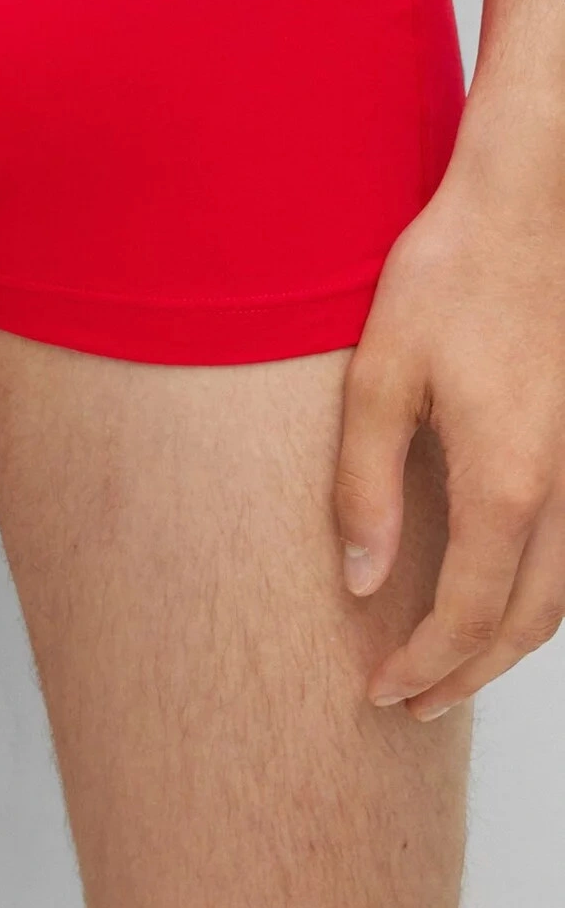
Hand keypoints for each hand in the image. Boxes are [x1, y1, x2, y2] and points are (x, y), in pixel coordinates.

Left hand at [335, 111, 564, 718]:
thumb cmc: (452, 274)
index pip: (467, 615)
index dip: (425, 666)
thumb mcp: (380, 374)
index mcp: (505, 481)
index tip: (383, 694)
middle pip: (525, 623)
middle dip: (468, 674)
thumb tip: (362, 579)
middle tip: (415, 703)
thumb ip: (366, 484)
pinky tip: (509, 588)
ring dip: (513, 642)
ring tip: (458, 663)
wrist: (532, 203)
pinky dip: (545, 594)